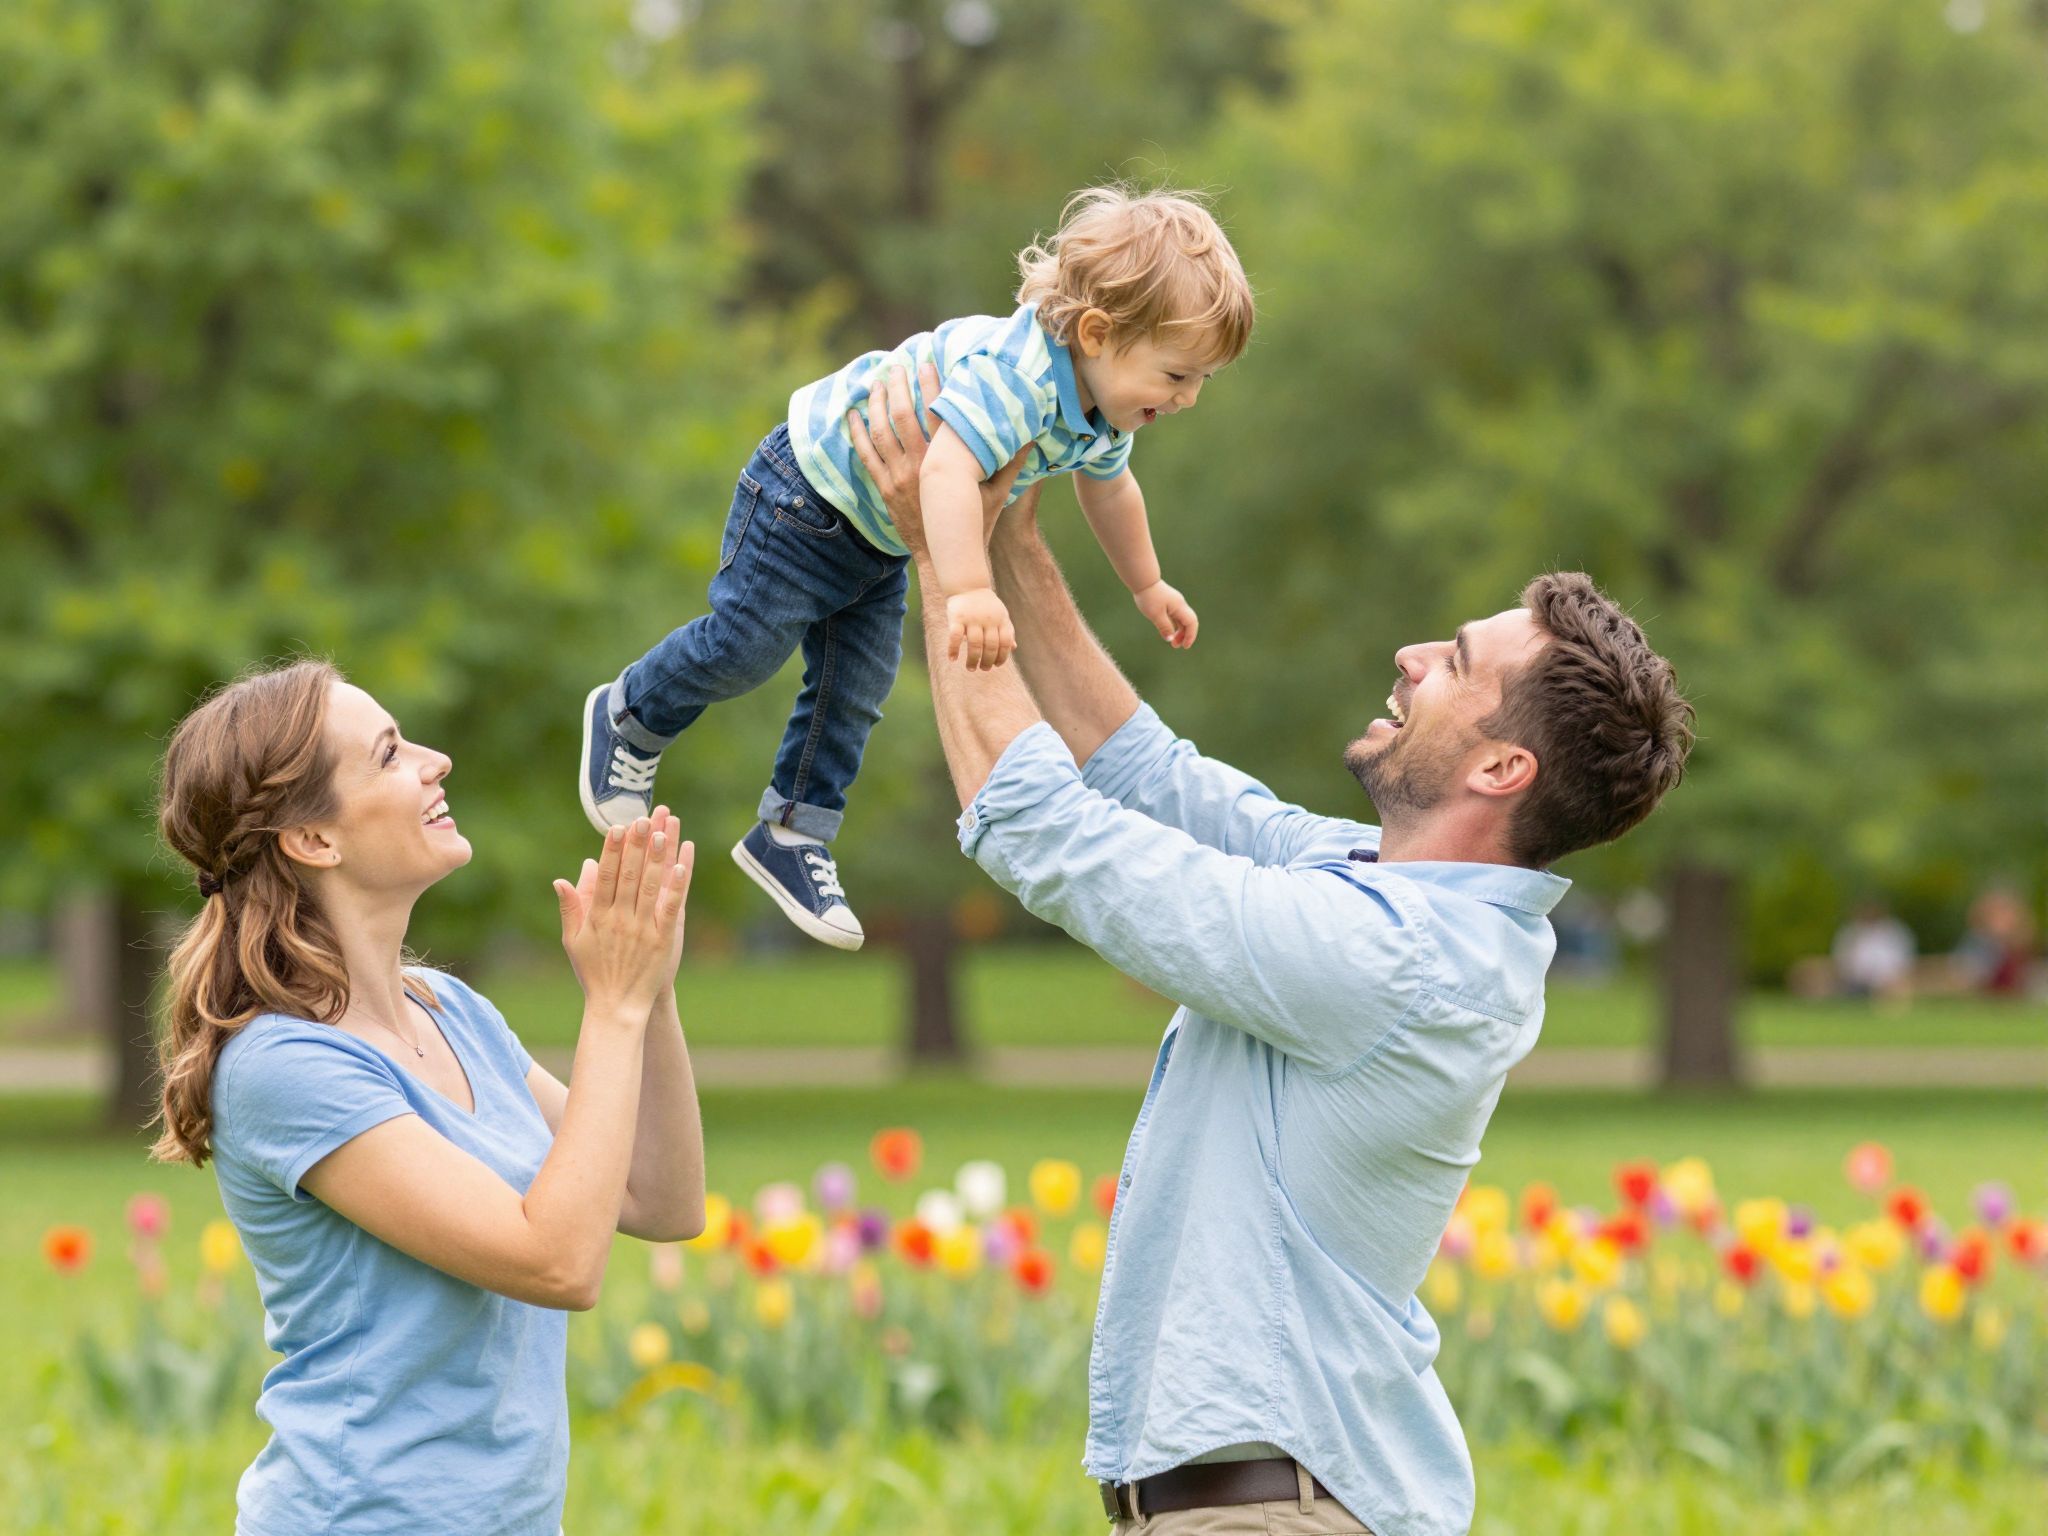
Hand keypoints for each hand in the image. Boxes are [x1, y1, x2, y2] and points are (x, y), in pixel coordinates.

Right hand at [553, 814, 693, 1023]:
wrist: (616, 1006)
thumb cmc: (593, 972)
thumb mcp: (572, 941)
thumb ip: (570, 907)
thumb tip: (563, 877)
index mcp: (597, 917)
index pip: (606, 876)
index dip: (612, 851)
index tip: (618, 828)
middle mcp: (619, 919)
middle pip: (629, 875)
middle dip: (637, 845)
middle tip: (644, 818)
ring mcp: (642, 928)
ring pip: (650, 886)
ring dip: (657, 857)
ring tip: (663, 831)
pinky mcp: (662, 939)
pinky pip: (670, 907)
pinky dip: (676, 885)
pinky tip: (682, 864)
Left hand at [846, 362, 1030, 557]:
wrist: (945, 558)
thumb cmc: (974, 524)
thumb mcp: (998, 494)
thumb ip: (1011, 463)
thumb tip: (1031, 435)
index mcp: (946, 462)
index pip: (936, 413)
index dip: (931, 385)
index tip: (927, 363)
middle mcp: (919, 466)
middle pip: (902, 416)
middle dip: (898, 387)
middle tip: (897, 366)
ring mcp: (898, 478)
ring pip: (880, 432)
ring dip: (875, 404)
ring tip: (875, 383)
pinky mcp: (885, 489)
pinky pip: (866, 456)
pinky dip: (857, 433)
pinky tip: (853, 416)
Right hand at [947, 586, 1016, 669]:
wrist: (968, 585)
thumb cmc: (986, 605)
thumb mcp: (1000, 615)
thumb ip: (1006, 630)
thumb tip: (1014, 648)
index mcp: (1001, 619)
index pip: (1006, 642)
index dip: (1003, 656)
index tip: (996, 665)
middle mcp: (988, 619)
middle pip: (991, 645)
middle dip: (988, 661)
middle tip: (983, 669)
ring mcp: (972, 618)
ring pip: (974, 644)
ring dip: (972, 659)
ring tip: (971, 668)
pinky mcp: (956, 617)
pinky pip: (955, 636)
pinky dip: (953, 649)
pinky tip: (952, 659)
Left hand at [1134, 580, 1198, 648]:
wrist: (1143, 580)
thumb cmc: (1148, 597)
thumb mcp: (1155, 615)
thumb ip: (1164, 627)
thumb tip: (1170, 639)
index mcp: (1179, 607)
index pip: (1191, 623)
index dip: (1190, 636)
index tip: (1185, 646)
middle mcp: (1180, 605)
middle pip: (1188, 622)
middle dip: (1185, 635)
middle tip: (1176, 646)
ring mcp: (1175, 603)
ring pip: (1182, 620)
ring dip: (1179, 631)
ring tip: (1172, 642)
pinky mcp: (1169, 602)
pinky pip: (1175, 616)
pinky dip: (1174, 625)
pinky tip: (1168, 631)